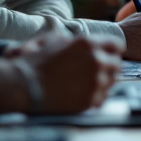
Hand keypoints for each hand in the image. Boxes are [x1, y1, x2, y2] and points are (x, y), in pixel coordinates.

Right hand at [0, 35, 121, 114]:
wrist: (24, 86)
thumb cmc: (35, 61)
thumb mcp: (53, 40)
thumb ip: (75, 41)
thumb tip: (85, 44)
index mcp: (88, 43)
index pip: (116, 45)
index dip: (112, 50)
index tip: (109, 55)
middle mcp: (97, 61)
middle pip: (116, 65)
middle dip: (108, 67)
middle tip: (96, 71)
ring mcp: (96, 82)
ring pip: (111, 82)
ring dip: (103, 82)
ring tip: (86, 84)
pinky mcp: (91, 100)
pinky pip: (102, 98)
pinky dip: (96, 97)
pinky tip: (83, 95)